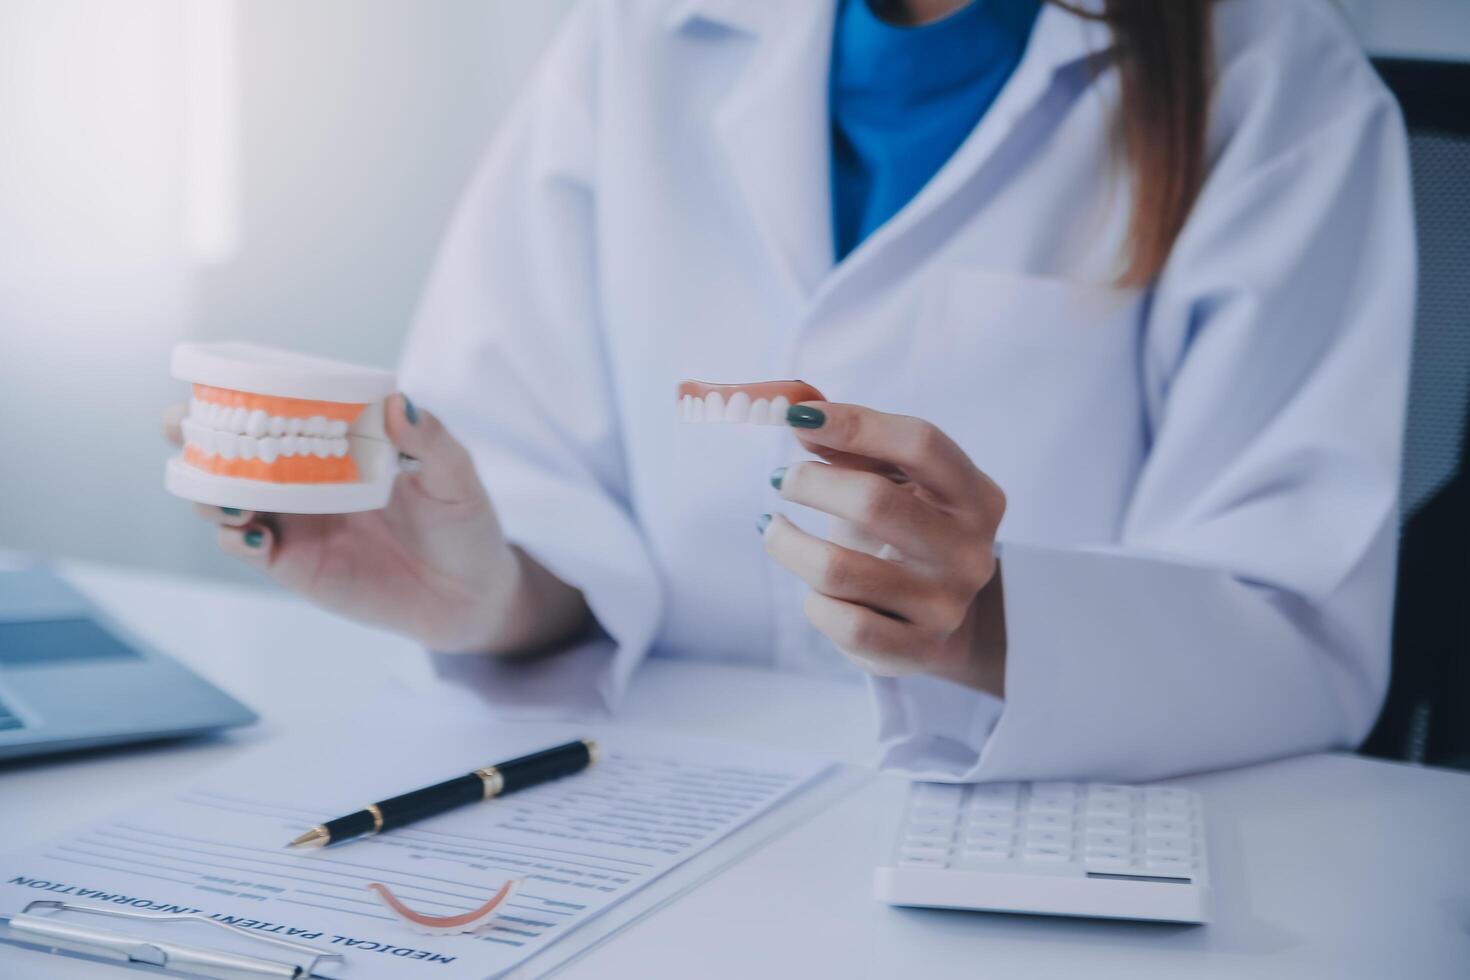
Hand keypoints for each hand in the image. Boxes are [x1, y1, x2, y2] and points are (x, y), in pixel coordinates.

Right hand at [162, 394, 587, 654]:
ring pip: (225, 497)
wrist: (469, 595)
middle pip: (232, 451)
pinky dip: (236, 538)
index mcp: (336, 445)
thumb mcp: (456, 478)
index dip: (239, 393)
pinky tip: (253, 533)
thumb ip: (431, 442)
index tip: (213, 379)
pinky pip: (247, 547)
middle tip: (182, 424)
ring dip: (208, 487)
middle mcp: (304, 478)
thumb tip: (399, 404)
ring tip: (222, 487)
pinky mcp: (294, 565)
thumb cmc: (464, 525)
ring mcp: (294, 521)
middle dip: (197, 435)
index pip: (278, 411)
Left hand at [760, 403, 1007, 694]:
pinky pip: (842, 622)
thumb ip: (856, 448)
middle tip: (781, 480)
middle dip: (812, 483)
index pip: (920, 444)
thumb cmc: (906, 534)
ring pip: (839, 570)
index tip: (796, 415)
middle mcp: (970, 551)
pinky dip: (814, 601)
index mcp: (976, 497)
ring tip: (773, 530)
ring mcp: (945, 605)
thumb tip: (801, 418)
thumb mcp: (895, 484)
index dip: (854, 424)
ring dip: (789, 544)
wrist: (940, 619)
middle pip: (876, 502)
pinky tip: (813, 590)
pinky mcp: (916, 650)